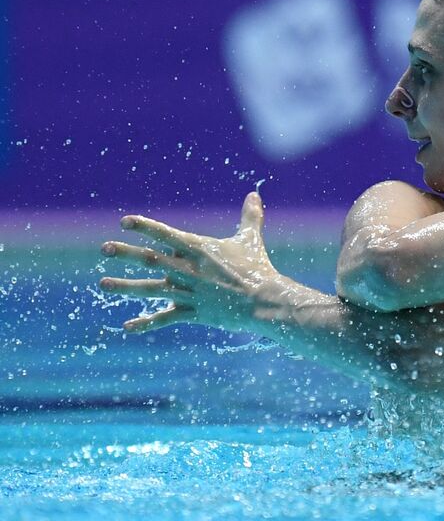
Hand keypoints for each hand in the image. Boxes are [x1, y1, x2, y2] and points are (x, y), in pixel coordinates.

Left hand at [98, 192, 284, 333]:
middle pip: (151, 260)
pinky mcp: (193, 313)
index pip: (166, 235)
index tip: (124, 222)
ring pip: (151, 290)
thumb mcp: (252, 240)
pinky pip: (166, 318)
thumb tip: (254, 194)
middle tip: (104, 249)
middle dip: (126, 254)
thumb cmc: (259, 268)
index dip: (145, 226)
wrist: (264, 301)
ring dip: (125, 287)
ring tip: (103, 284)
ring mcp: (189, 293)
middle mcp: (188, 270)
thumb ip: (250, 216)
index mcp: (199, 250)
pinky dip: (147, 323)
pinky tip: (126, 327)